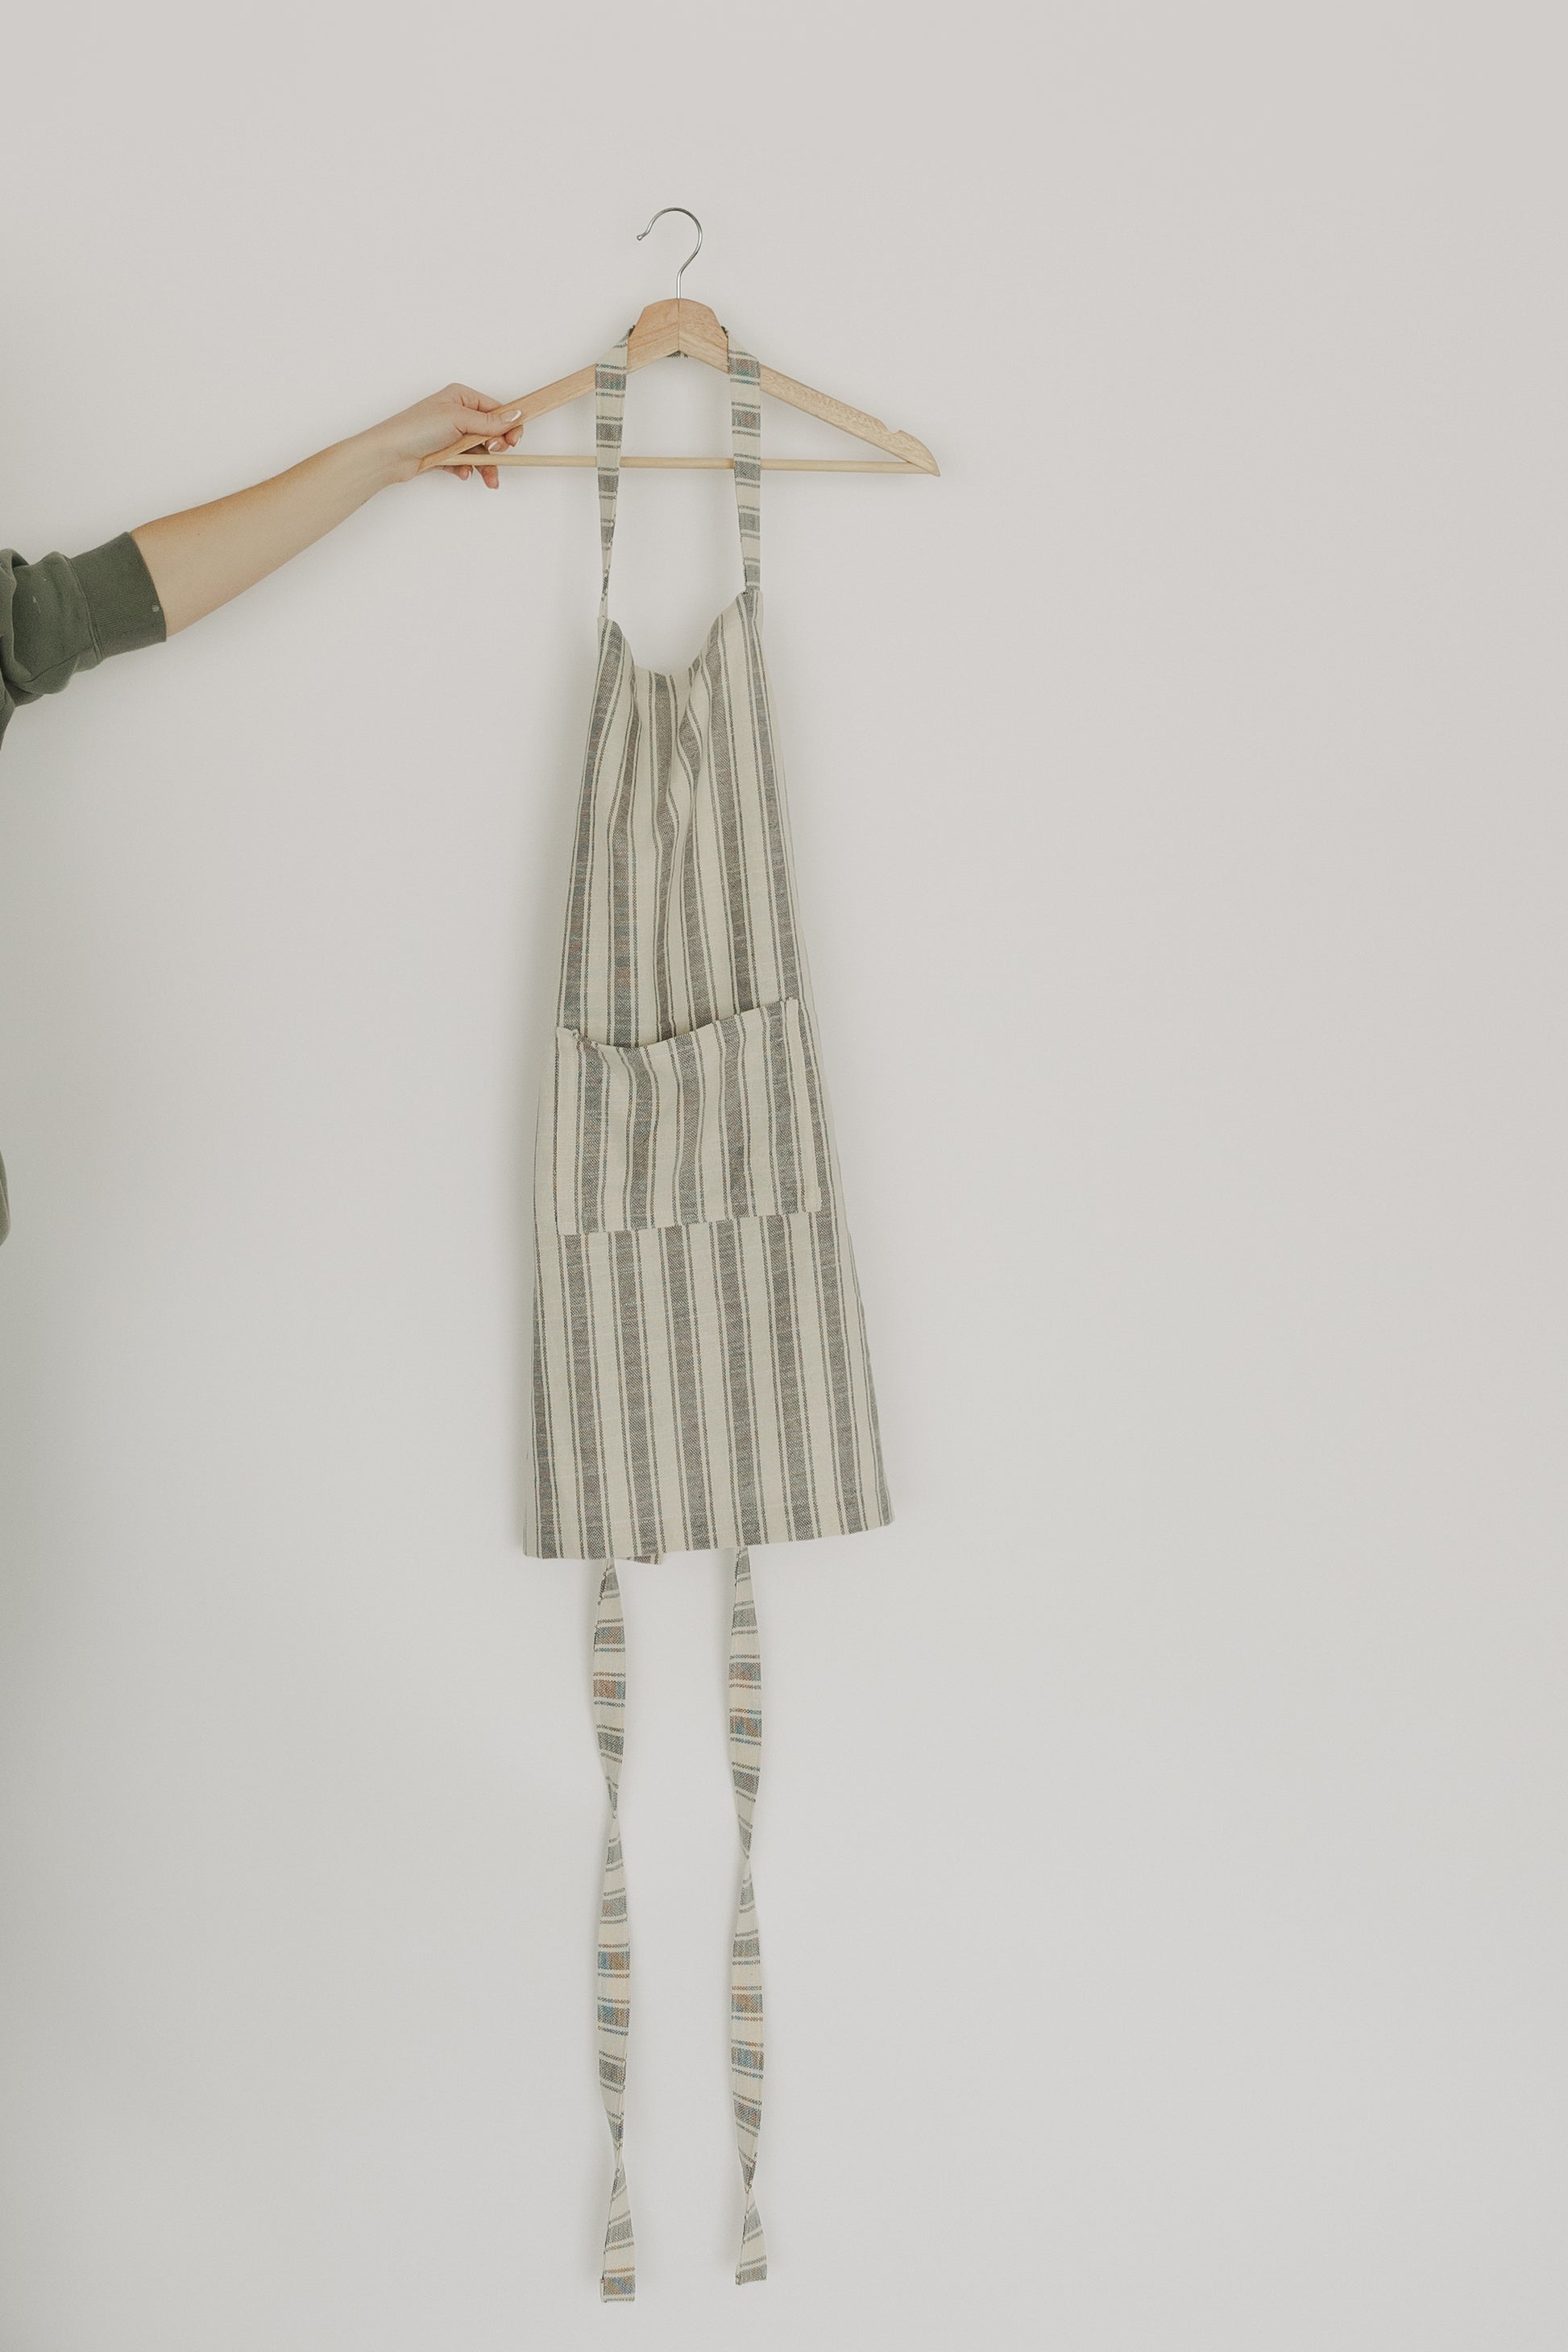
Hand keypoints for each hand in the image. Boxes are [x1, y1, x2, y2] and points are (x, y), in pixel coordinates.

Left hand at [361, 383, 523, 489]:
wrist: (390, 454)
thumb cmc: (416, 428)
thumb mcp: (458, 419)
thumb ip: (489, 421)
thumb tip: (515, 416)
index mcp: (461, 397)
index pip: (496, 410)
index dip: (508, 426)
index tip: (513, 441)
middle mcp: (458, 414)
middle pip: (491, 432)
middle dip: (497, 448)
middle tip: (494, 454)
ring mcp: (452, 435)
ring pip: (480, 451)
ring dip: (487, 466)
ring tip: (489, 479)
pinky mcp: (445, 453)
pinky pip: (466, 462)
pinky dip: (469, 469)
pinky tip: (463, 473)